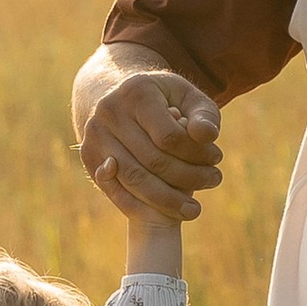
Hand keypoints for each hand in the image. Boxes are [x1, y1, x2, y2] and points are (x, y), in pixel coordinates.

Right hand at [77, 64, 223, 224]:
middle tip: (214, 180)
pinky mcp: (89, 156)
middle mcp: (109, 111)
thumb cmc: (163, 100)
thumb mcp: (188, 97)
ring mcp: (94, 135)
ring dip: (168, 200)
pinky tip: (170, 213)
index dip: (197, 152)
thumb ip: (204, 115)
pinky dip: (144, 207)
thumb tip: (207, 135)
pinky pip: (116, 191)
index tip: (217, 157)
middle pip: (153, 161)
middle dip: (188, 177)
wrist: (117, 97)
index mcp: (136, 92)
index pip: (170, 136)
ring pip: (135, 180)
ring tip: (195, 208)